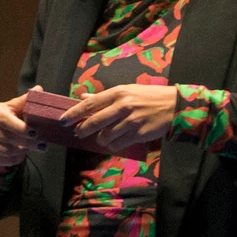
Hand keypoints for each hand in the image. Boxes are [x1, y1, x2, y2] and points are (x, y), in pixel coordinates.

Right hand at [0, 89, 38, 168]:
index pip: (5, 121)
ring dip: (22, 151)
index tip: (35, 133)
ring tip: (31, 147)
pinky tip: (21, 153)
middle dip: (26, 142)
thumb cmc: (8, 117)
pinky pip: (4, 161)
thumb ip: (26, 101)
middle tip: (41, 145)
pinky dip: (16, 159)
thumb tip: (39, 89)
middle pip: (7, 138)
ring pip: (6, 151)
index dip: (21, 128)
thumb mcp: (15, 107)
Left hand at [61, 83, 178, 152]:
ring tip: (103, 138)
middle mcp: (123, 105)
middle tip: (78, 133)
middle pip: (94, 121)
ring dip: (101, 139)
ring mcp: (131, 120)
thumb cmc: (149, 97)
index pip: (90, 104)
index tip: (63, 119)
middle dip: (83, 129)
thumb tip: (84, 97)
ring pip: (106, 136)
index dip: (74, 113)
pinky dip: (113, 146)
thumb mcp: (127, 91)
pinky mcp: (138, 133)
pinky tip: (115, 142)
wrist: (173, 106)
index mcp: (118, 92)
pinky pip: (118, 144)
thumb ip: (105, 96)